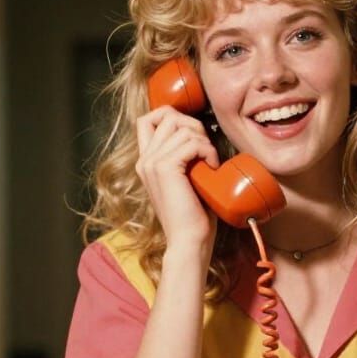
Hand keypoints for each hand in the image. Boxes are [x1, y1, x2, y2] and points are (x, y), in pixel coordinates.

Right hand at [135, 106, 219, 253]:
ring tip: (210, 163)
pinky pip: (191, 142)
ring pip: (181, 127)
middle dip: (194, 126)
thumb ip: (184, 156)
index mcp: (146, 161)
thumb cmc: (193, 215)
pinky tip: (211, 168)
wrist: (188, 241)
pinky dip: (207, 151)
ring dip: (204, 141)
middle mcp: (145, 159)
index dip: (172, 116)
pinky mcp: (165, 168)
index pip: (148, 119)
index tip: (194, 135)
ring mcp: (152, 162)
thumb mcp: (186, 179)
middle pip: (167, 116)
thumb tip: (199, 132)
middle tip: (207, 151)